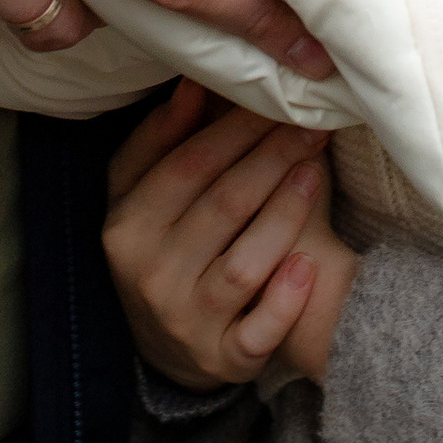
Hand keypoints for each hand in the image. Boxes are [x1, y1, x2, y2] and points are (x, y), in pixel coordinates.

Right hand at [104, 83, 359, 390]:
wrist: (166, 348)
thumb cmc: (160, 247)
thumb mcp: (140, 194)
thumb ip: (162, 139)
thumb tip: (193, 82)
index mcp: (127, 227)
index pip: (186, 166)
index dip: (235, 129)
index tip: (275, 101)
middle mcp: (151, 276)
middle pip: (222, 206)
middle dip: (271, 159)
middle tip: (310, 127)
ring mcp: (188, 322)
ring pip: (244, 263)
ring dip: (286, 213)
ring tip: (315, 173)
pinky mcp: (224, 360)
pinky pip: (259, 331)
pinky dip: (285, 300)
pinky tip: (308, 263)